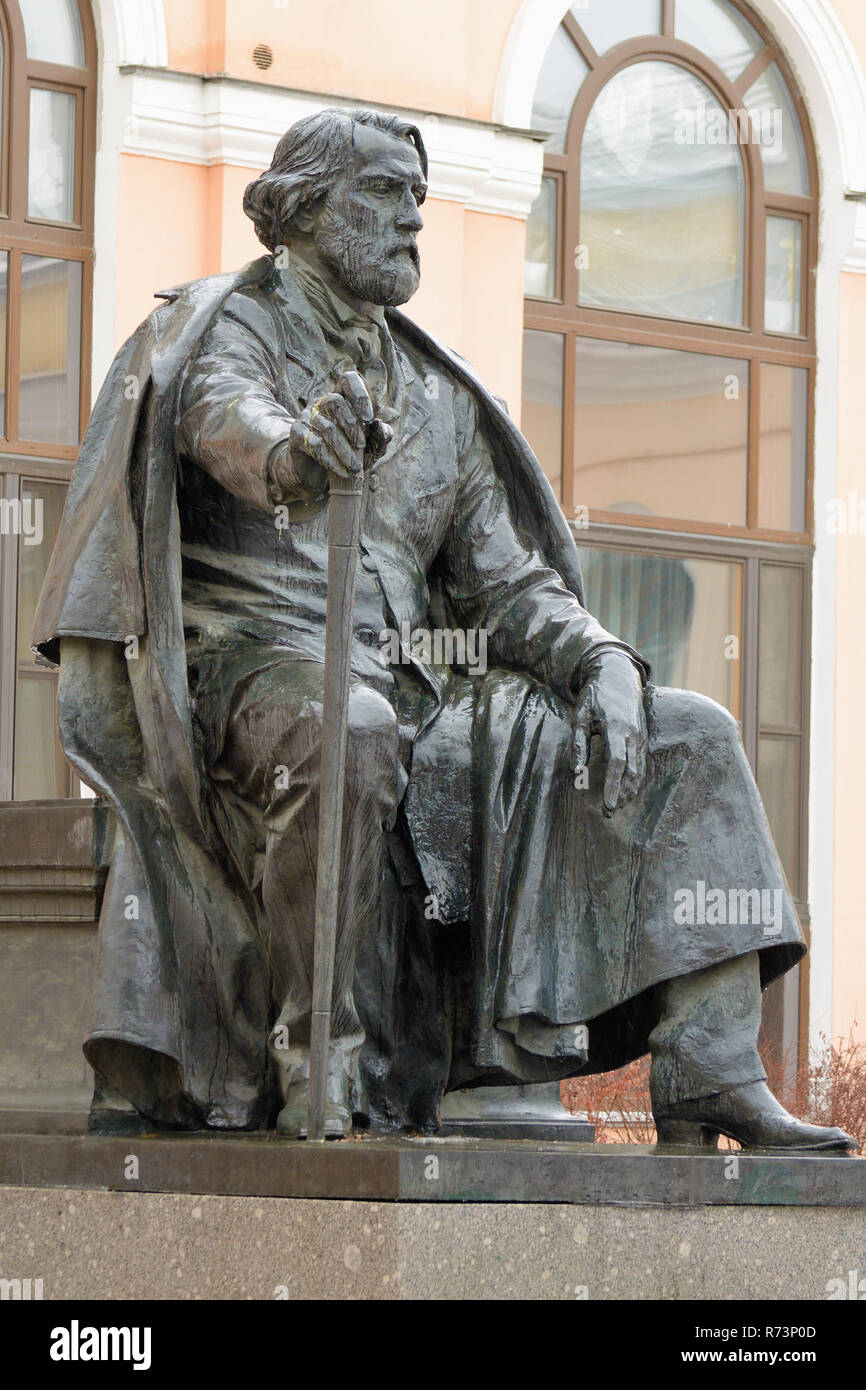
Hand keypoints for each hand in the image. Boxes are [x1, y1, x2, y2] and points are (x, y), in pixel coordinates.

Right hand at [288, 370, 372, 484]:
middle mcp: (321, 403)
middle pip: (334, 400)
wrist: (318, 474)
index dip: (360, 395)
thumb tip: (380, 425)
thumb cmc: (348, 455)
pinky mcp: (297, 435)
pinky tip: (341, 471)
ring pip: (327, 428)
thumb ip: (380, 437)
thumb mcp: (370, 448)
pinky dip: (331, 460)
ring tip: (355, 468)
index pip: (348, 379)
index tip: (369, 418)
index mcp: (342, 399)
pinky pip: (315, 445)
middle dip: (351, 425)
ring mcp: (306, 417)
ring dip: (344, 451)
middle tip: (361, 446)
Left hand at [572, 651, 646, 817]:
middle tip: (608, 814)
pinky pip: (640, 764)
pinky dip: (634, 780)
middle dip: (622, 795)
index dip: (613, 787)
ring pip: (639, 770)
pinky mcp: (642, 737)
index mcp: (617, 728)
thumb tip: (576, 771)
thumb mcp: (580, 716)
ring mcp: (641, 736)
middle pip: (631, 772)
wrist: (618, 675)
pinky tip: (625, 791)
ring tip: (616, 807)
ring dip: (629, 791)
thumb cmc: (595, 695)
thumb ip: (579, 743)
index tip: (608, 806)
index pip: (617, 764)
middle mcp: (633, 734)